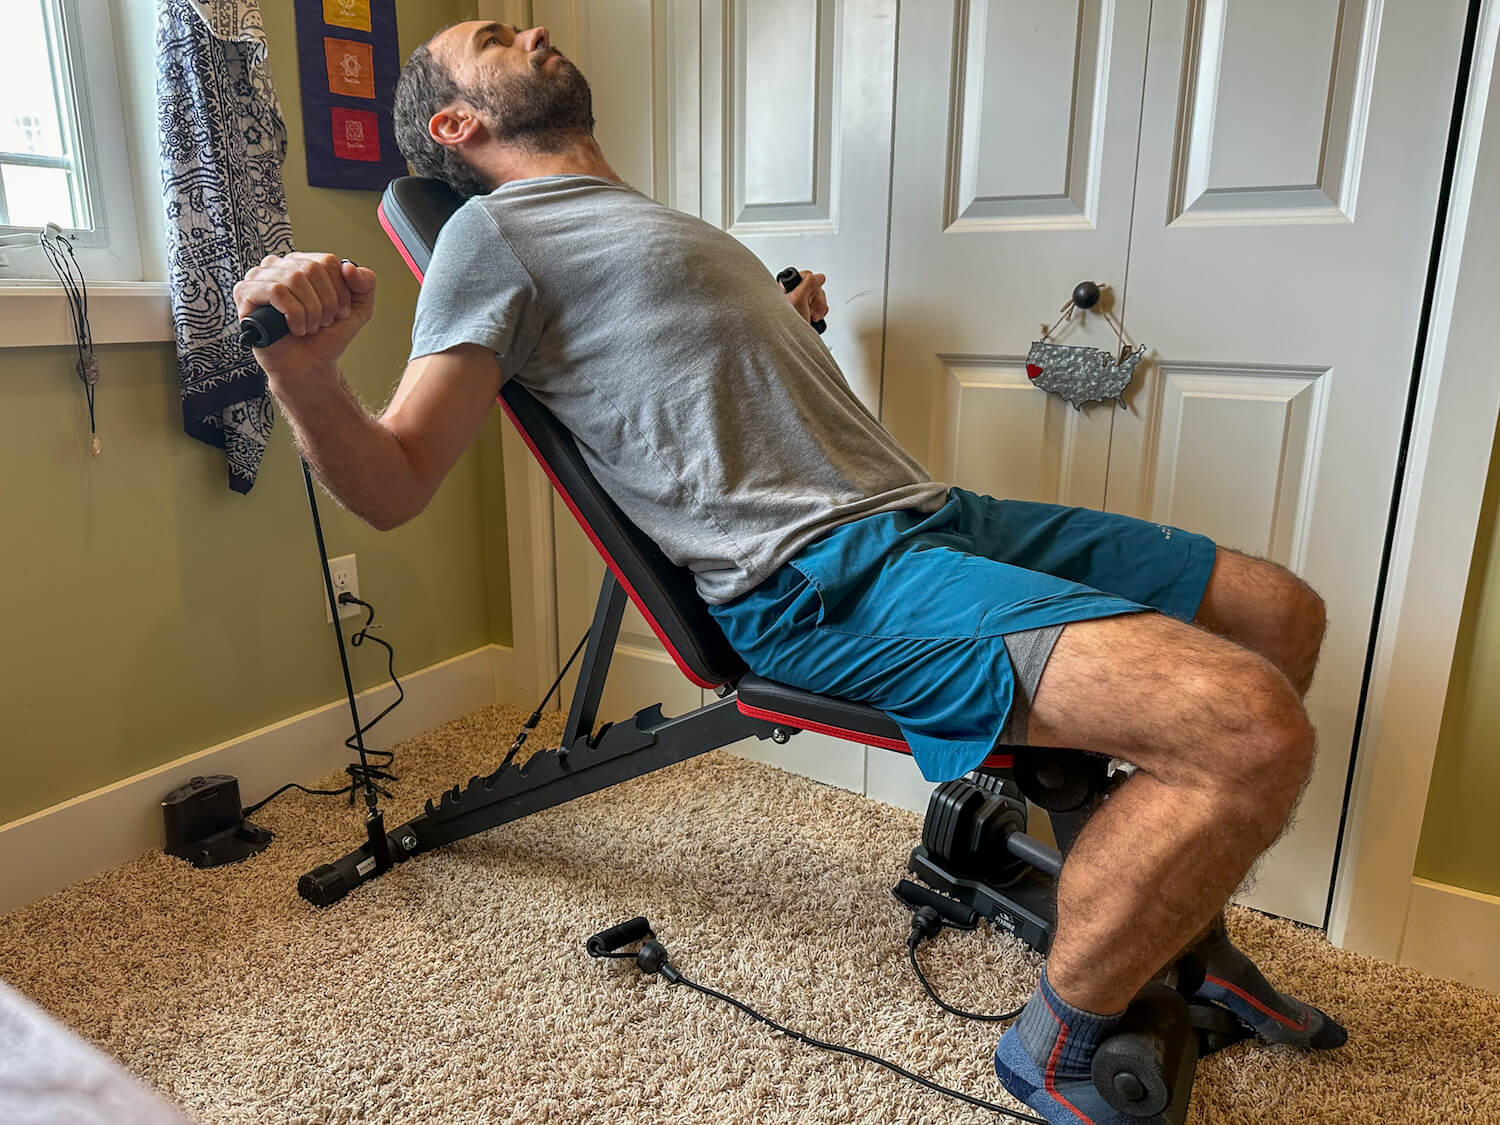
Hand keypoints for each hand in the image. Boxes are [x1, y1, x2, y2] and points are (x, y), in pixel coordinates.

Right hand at [233, 252, 377, 379]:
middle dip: (326, 303)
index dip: (340, 291)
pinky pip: (275, 291)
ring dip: (311, 310)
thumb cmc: (326, 336)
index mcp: (302, 263)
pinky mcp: (245, 294)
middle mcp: (279, 265)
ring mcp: (259, 277)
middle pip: (312, 269)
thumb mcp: (358, 310)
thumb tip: (350, 267)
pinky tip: (296, 328)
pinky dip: (294, 313)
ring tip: (310, 327)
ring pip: (294, 278)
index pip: (327, 261)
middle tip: (323, 322)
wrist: (309, 365)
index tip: (340, 313)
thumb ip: (365, 284)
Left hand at [785, 269, 827, 325]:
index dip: (811, 285)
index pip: (806, 276)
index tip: (809, 295)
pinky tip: (813, 320)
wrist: (790, 345)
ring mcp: (801, 305)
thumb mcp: (798, 299)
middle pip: (815, 286)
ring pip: (819, 297)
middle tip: (809, 308)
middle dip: (816, 299)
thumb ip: (809, 283)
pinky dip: (820, 314)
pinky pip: (820, 307)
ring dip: (818, 308)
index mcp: (786, 287)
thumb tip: (819, 277)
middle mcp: (793, 294)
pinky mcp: (808, 313)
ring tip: (811, 316)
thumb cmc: (786, 327)